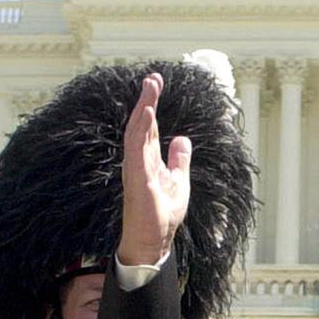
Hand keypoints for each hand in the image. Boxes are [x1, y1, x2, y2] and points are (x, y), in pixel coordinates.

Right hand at [117, 73, 191, 266]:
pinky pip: (135, 147)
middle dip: (146, 99)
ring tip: (150, 87)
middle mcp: (138, 159)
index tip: (156, 83)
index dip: (151, 104)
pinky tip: (147, 112)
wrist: (154, 240)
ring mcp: (135, 167)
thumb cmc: (162, 215)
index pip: (148, 126)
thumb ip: (179, 160)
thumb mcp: (179, 181)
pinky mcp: (136, 177)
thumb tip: (182, 139)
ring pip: (136, 131)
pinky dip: (140, 128)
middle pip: (141, 123)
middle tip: (153, 78)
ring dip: (143, 108)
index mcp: (147, 159)